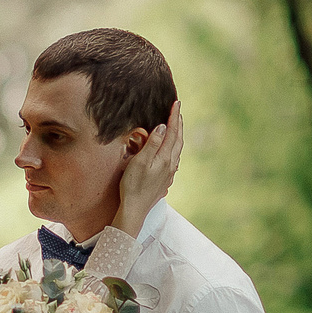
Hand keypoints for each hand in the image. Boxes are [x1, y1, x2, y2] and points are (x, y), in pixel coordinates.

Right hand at [115, 101, 184, 236]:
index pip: (172, 132)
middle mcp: (171, 164)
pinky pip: (173, 158)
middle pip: (178, 140)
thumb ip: (152, 143)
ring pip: (177, 149)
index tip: (176, 103)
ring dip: (177, 135)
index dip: (174, 117)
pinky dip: (174, 147)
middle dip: (178, 124)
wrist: (135, 209)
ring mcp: (169, 173)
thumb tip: (163, 127)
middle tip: (177, 110)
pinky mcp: (165, 179)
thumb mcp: (140, 161)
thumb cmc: (133, 185)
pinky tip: (171, 150)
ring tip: (175, 126)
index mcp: (165, 158)